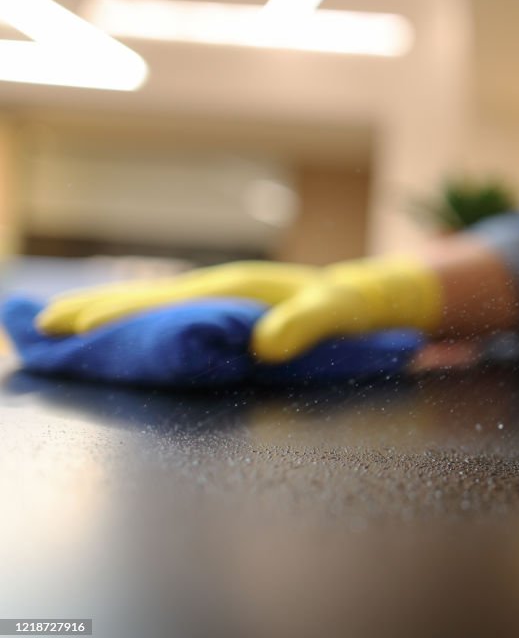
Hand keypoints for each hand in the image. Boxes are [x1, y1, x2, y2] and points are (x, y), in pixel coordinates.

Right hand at [36, 258, 442, 361]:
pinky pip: (166, 317)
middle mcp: (216, 290)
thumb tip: (263, 348)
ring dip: (105, 315)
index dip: (116, 314)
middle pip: (142, 300)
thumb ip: (304, 327)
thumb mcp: (333, 315)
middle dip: (91, 312)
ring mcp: (216, 301)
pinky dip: (133, 322)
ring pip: (149, 307)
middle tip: (37, 326)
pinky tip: (113, 332)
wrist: (361, 299)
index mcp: (231, 289)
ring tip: (56, 326)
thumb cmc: (346, 307)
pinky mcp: (221, 315)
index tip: (72, 326)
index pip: (161, 303)